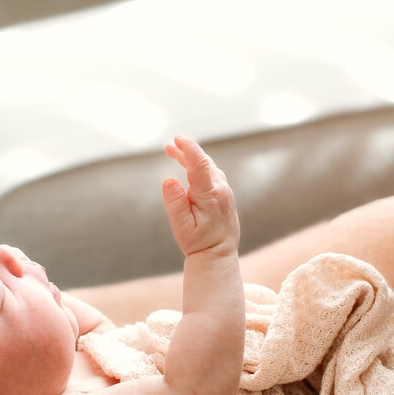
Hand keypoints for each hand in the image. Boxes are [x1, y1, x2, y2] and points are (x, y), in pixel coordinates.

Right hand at [162, 136, 239, 258]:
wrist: (219, 254)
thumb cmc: (198, 241)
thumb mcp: (181, 226)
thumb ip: (175, 202)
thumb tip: (168, 179)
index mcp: (210, 194)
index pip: (199, 164)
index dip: (188, 149)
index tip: (177, 140)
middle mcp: (221, 189)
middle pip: (203, 161)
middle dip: (187, 150)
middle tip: (171, 143)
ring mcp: (225, 191)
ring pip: (208, 167)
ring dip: (191, 157)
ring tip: (174, 150)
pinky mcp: (225, 194)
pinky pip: (211, 174)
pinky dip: (199, 166)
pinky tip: (189, 166)